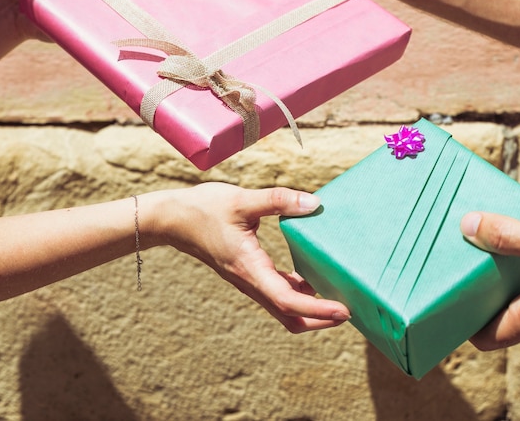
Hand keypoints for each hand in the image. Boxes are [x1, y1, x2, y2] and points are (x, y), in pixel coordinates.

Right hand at [144, 183, 350, 332]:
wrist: (172, 219)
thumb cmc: (204, 209)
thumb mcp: (243, 200)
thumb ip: (279, 200)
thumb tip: (315, 204)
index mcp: (249, 269)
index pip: (288, 301)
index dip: (318, 310)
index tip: (343, 311)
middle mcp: (250, 281)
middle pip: (289, 315)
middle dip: (319, 319)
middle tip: (348, 311)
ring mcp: (248, 279)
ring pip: (282, 307)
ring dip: (309, 308)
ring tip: (336, 295)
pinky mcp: (247, 272)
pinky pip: (276, 291)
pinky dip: (297, 292)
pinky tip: (311, 276)